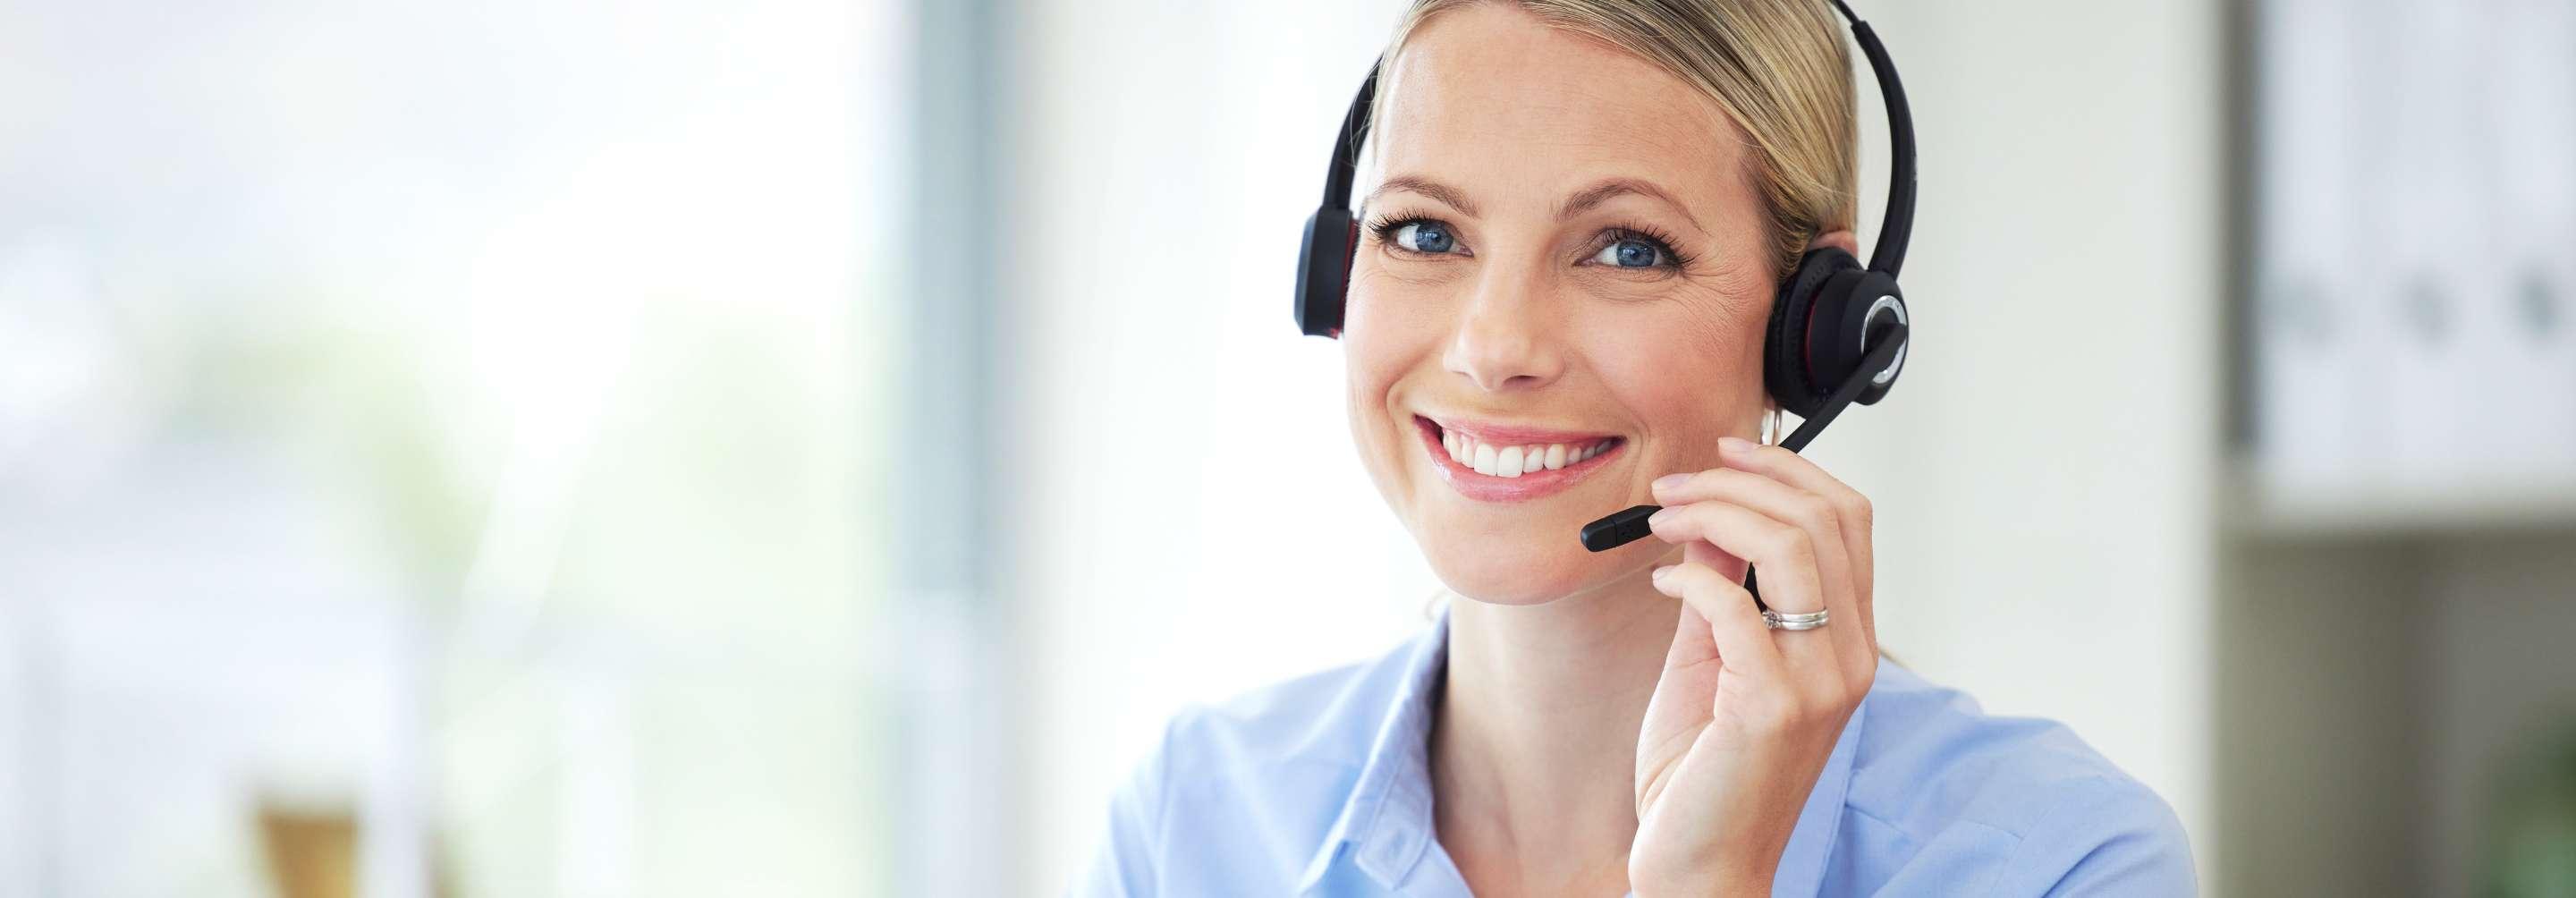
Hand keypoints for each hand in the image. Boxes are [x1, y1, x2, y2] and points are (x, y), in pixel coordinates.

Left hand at [1628, 436, 1877, 895]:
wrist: (1701, 862)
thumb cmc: (1703, 767)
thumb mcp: (1712, 656)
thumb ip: (1720, 588)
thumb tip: (1706, 516)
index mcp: (1846, 639)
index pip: (1849, 520)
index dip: (1789, 469)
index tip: (1725, 450)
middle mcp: (1849, 657)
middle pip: (1826, 519)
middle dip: (1743, 480)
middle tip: (1676, 484)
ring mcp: (1819, 683)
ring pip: (1791, 547)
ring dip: (1716, 514)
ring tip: (1663, 519)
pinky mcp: (1774, 707)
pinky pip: (1736, 608)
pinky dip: (1689, 579)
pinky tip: (1659, 585)